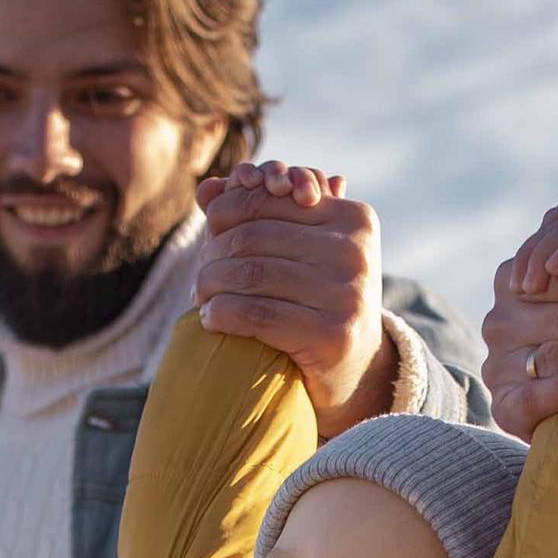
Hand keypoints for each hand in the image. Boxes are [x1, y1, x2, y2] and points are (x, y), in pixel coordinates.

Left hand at [194, 164, 397, 438]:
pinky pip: (258, 314)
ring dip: (211, 285)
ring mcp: (348, 294)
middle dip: (215, 254)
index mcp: (353, 218)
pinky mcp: (332, 335)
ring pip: (252, 274)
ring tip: (199, 296)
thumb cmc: (320, 301)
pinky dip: (223, 314)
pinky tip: (209, 319)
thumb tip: (206, 187)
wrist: (358, 370)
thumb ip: (263, 215)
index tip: (209, 231)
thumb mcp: (304, 250)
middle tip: (198, 276)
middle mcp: (355, 251)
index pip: (270, 199)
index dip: (227, 211)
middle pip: (256, 238)